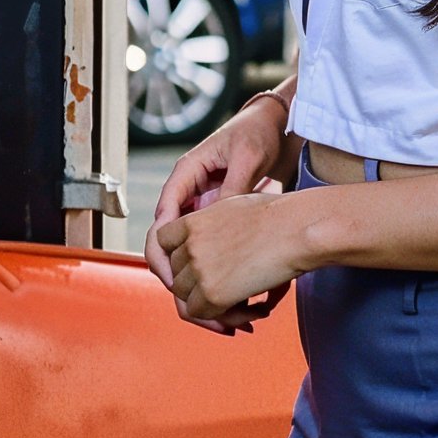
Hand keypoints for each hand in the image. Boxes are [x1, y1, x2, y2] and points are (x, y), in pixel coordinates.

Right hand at [144, 98, 292, 333]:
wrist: (276, 124)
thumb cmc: (259, 133)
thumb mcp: (248, 157)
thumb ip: (230, 186)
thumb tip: (214, 217)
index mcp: (185, 176)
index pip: (160, 223)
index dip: (163, 256)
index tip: (175, 282)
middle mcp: (187, 195)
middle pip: (166, 247)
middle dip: (178, 283)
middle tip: (201, 310)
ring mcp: (201, 208)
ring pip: (185, 255)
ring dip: (199, 285)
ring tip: (229, 313)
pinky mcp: (218, 218)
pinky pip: (208, 251)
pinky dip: (218, 274)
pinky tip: (241, 293)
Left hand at [156, 191, 304, 332]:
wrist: (298, 229)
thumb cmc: (281, 216)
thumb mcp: (236, 208)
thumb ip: (215, 227)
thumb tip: (217, 248)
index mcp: (193, 221)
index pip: (163, 244)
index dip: (179, 258)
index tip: (199, 268)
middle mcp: (189, 244)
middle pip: (177, 275)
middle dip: (201, 288)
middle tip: (234, 295)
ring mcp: (198, 269)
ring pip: (187, 299)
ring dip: (215, 307)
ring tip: (251, 307)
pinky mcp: (212, 293)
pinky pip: (204, 315)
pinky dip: (227, 318)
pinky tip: (256, 311)